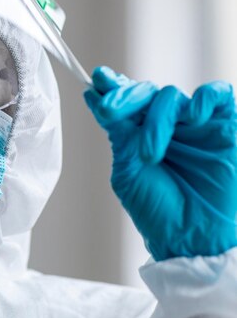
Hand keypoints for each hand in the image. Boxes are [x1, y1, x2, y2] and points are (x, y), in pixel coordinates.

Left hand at [84, 66, 236, 260]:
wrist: (192, 238)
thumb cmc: (158, 210)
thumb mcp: (128, 171)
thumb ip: (119, 133)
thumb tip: (94, 96)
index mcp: (139, 134)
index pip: (126, 101)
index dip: (112, 87)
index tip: (98, 79)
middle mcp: (166, 125)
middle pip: (145, 92)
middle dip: (124, 97)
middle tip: (108, 110)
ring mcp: (195, 125)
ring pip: (172, 96)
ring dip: (156, 120)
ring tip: (149, 154)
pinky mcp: (225, 127)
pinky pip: (218, 95)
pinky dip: (204, 98)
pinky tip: (192, 116)